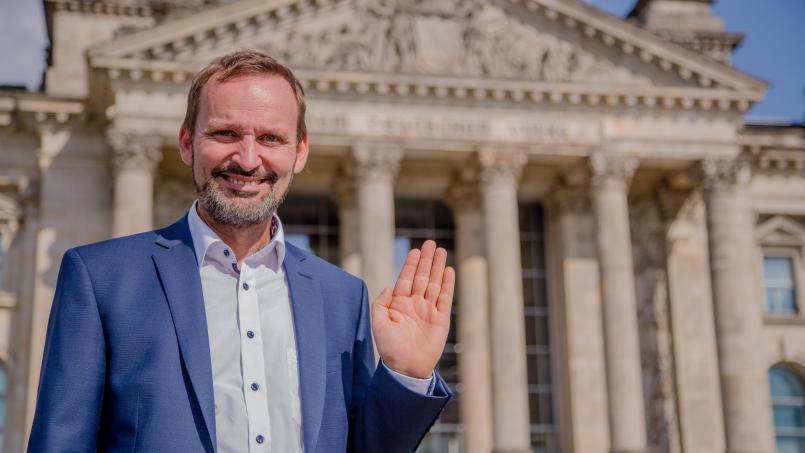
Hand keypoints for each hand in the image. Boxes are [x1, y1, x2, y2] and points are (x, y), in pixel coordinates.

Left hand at [371, 240, 454, 378]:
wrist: (406, 367)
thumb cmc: (390, 348)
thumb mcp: (378, 323)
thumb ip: (380, 303)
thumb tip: (388, 286)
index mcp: (399, 304)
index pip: (406, 278)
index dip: (411, 264)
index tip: (415, 250)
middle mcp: (415, 304)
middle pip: (422, 276)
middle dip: (426, 260)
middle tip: (431, 243)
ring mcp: (428, 310)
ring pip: (434, 283)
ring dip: (437, 267)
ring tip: (441, 251)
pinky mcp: (441, 319)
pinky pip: (445, 298)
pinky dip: (447, 284)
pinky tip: (448, 271)